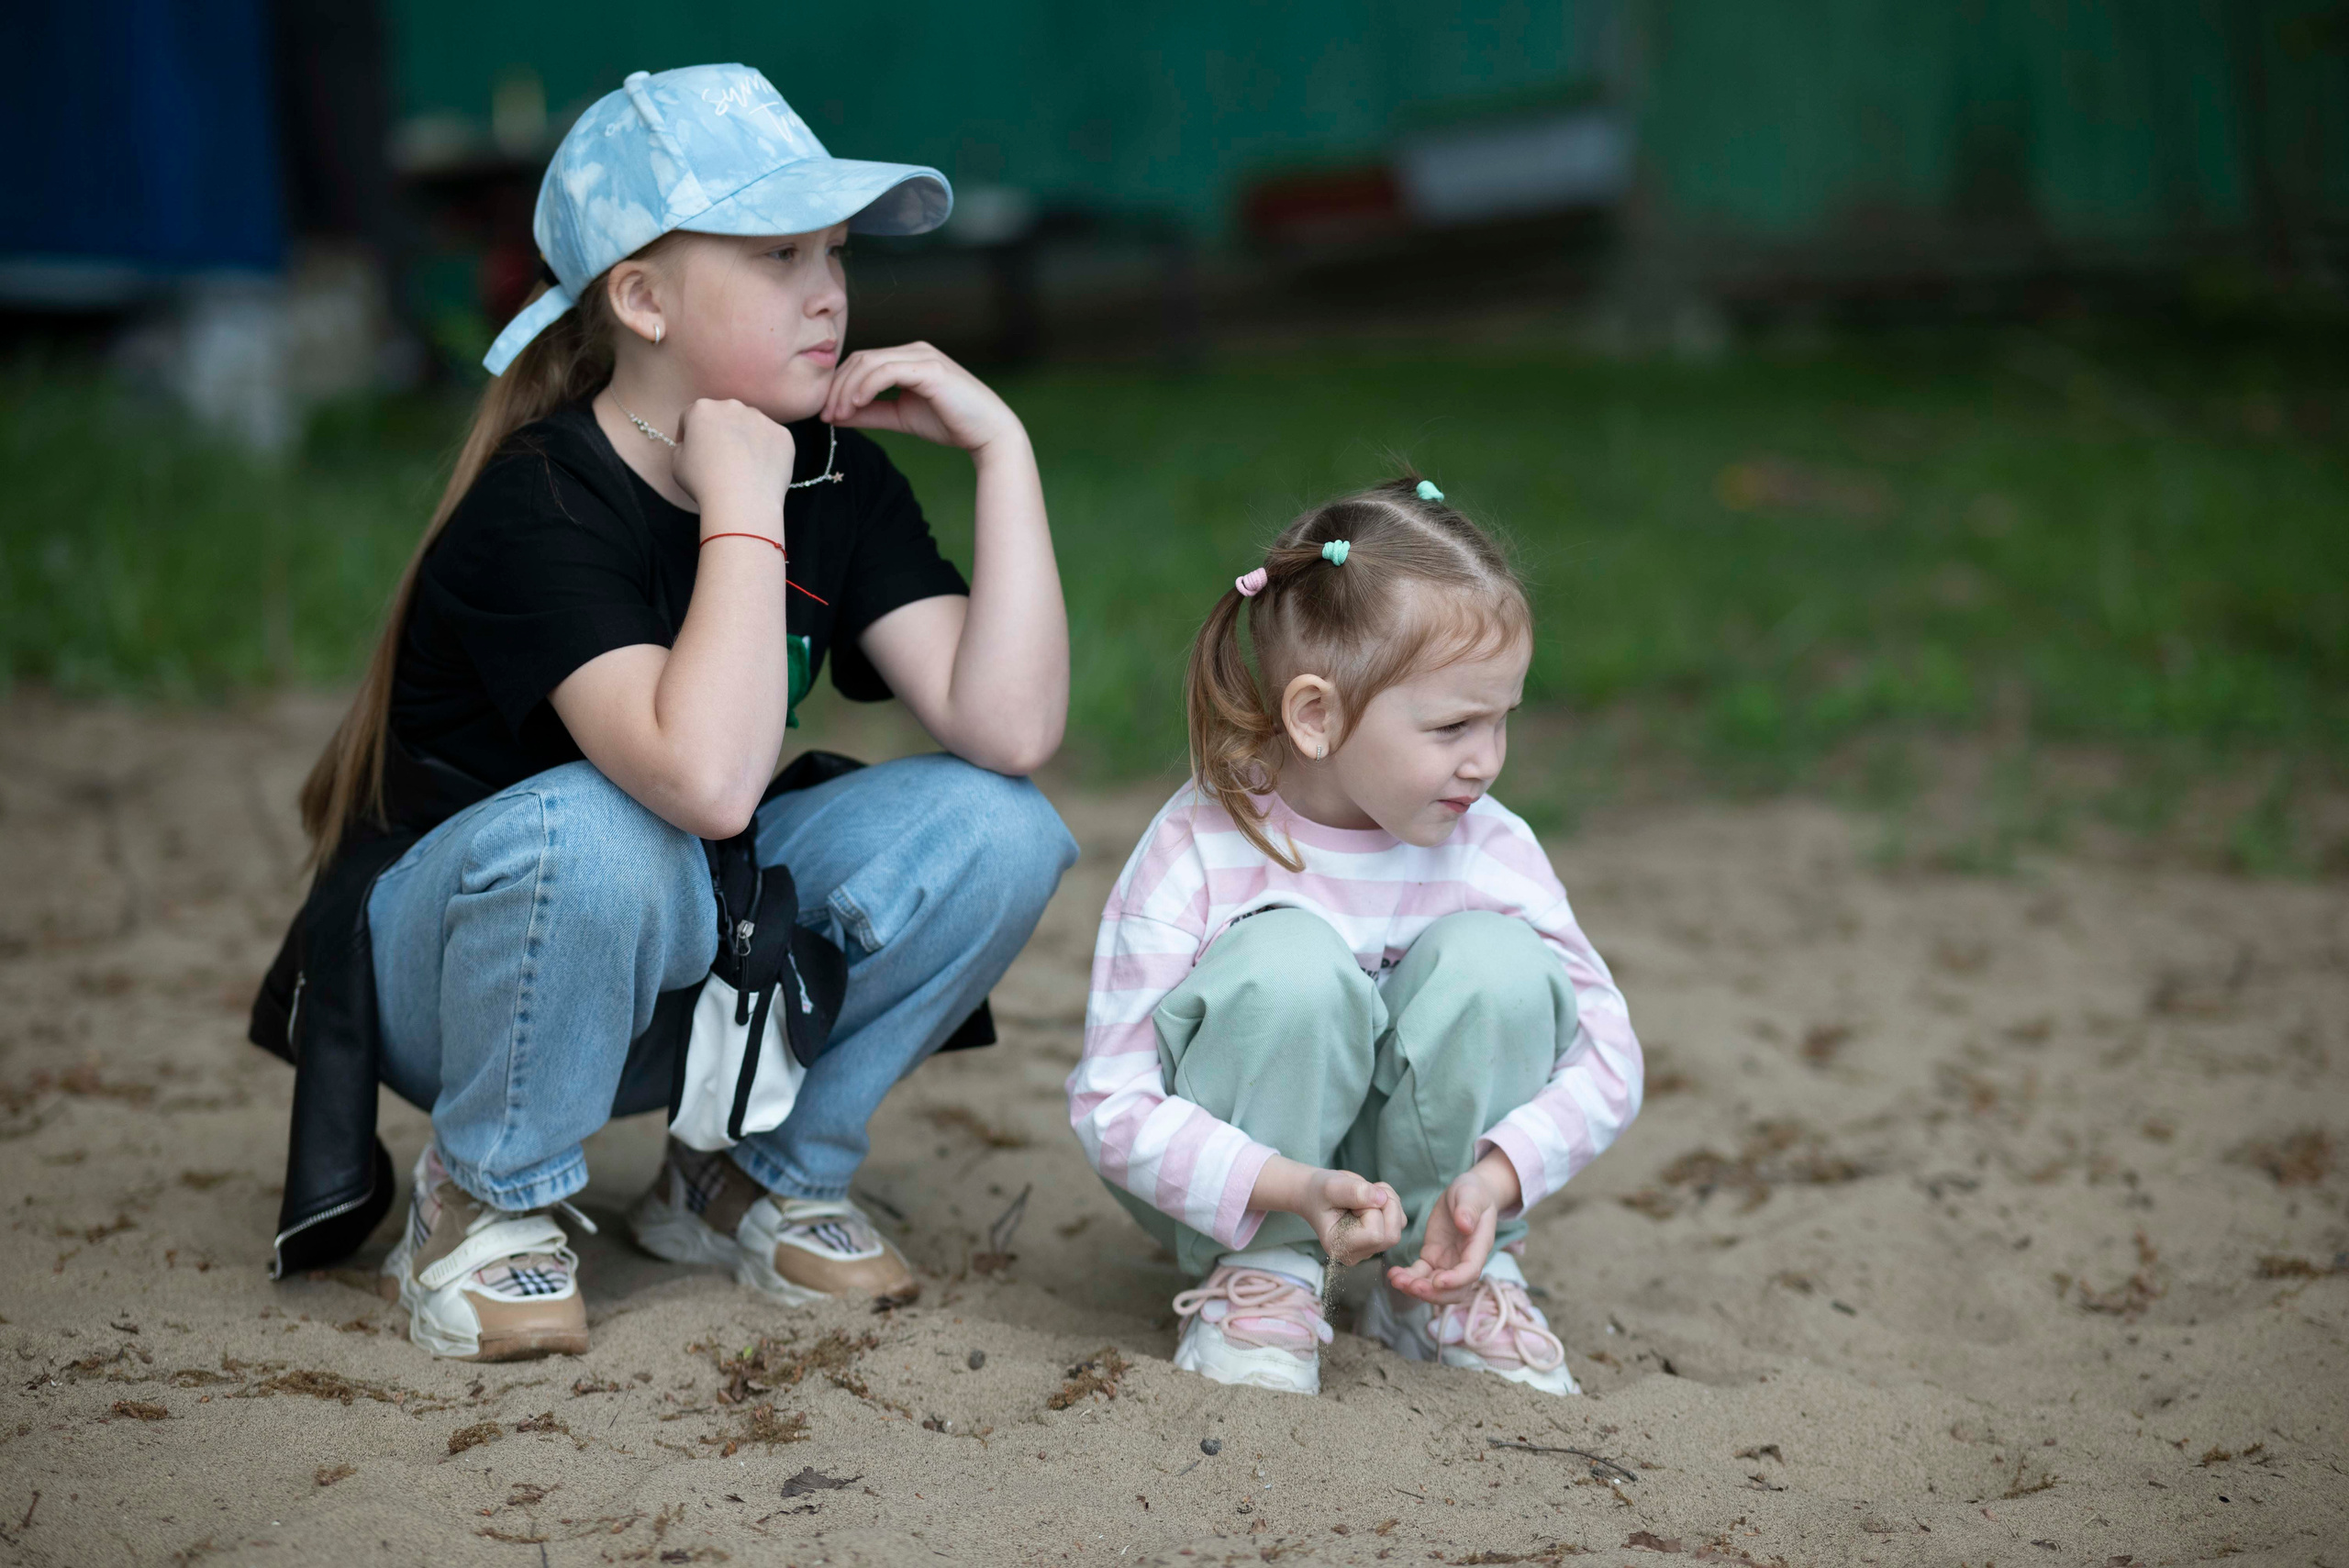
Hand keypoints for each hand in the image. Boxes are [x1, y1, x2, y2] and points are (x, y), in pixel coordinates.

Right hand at [672, 398, 795, 532]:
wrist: (742, 501)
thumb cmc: (704, 483)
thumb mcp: (677, 464)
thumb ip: (683, 447)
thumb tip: (691, 446)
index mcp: (703, 409)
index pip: (692, 417)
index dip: (689, 434)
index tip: (692, 450)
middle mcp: (733, 406)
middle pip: (725, 417)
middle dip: (721, 433)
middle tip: (720, 460)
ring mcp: (761, 419)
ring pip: (751, 427)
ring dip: (746, 440)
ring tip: (743, 468)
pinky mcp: (782, 435)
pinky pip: (772, 441)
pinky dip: (767, 453)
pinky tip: (760, 472)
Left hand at [819, 341, 1023, 455]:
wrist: (989, 433)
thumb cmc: (951, 423)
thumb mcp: (901, 417)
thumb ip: (871, 412)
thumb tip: (837, 414)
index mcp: (908, 358)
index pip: (862, 362)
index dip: (839, 385)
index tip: (826, 414)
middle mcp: (915, 350)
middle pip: (861, 359)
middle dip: (837, 387)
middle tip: (825, 415)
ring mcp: (923, 356)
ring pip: (870, 363)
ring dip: (847, 389)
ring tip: (837, 414)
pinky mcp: (930, 368)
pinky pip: (887, 371)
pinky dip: (867, 386)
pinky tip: (856, 405)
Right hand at [1305, 1168, 1404, 1265]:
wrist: (1316, 1193)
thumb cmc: (1319, 1192)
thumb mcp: (1330, 1186)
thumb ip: (1353, 1191)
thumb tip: (1382, 1198)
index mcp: (1340, 1247)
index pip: (1374, 1235)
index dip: (1370, 1210)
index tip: (1353, 1200)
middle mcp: (1357, 1253)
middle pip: (1392, 1236)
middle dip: (1385, 1206)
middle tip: (1365, 1192)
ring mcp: (1370, 1247)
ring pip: (1399, 1226)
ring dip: (1389, 1201)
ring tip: (1367, 1192)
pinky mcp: (1380, 1237)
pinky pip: (1400, 1220)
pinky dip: (1391, 1202)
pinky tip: (1372, 1197)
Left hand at [1386, 1152, 1519, 1304]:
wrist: (1467, 1193)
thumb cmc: (1473, 1193)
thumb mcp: (1471, 1195)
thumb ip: (1469, 1209)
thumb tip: (1465, 1225)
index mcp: (1478, 1247)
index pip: (1470, 1271)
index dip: (1455, 1280)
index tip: (1438, 1281)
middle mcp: (1464, 1260)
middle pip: (1454, 1290)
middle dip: (1433, 1293)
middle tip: (1411, 1286)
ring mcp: (1448, 1262)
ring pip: (1434, 1287)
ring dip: (1416, 1288)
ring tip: (1396, 1280)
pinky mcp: (1432, 1257)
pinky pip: (1420, 1274)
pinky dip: (1408, 1278)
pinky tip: (1394, 1274)